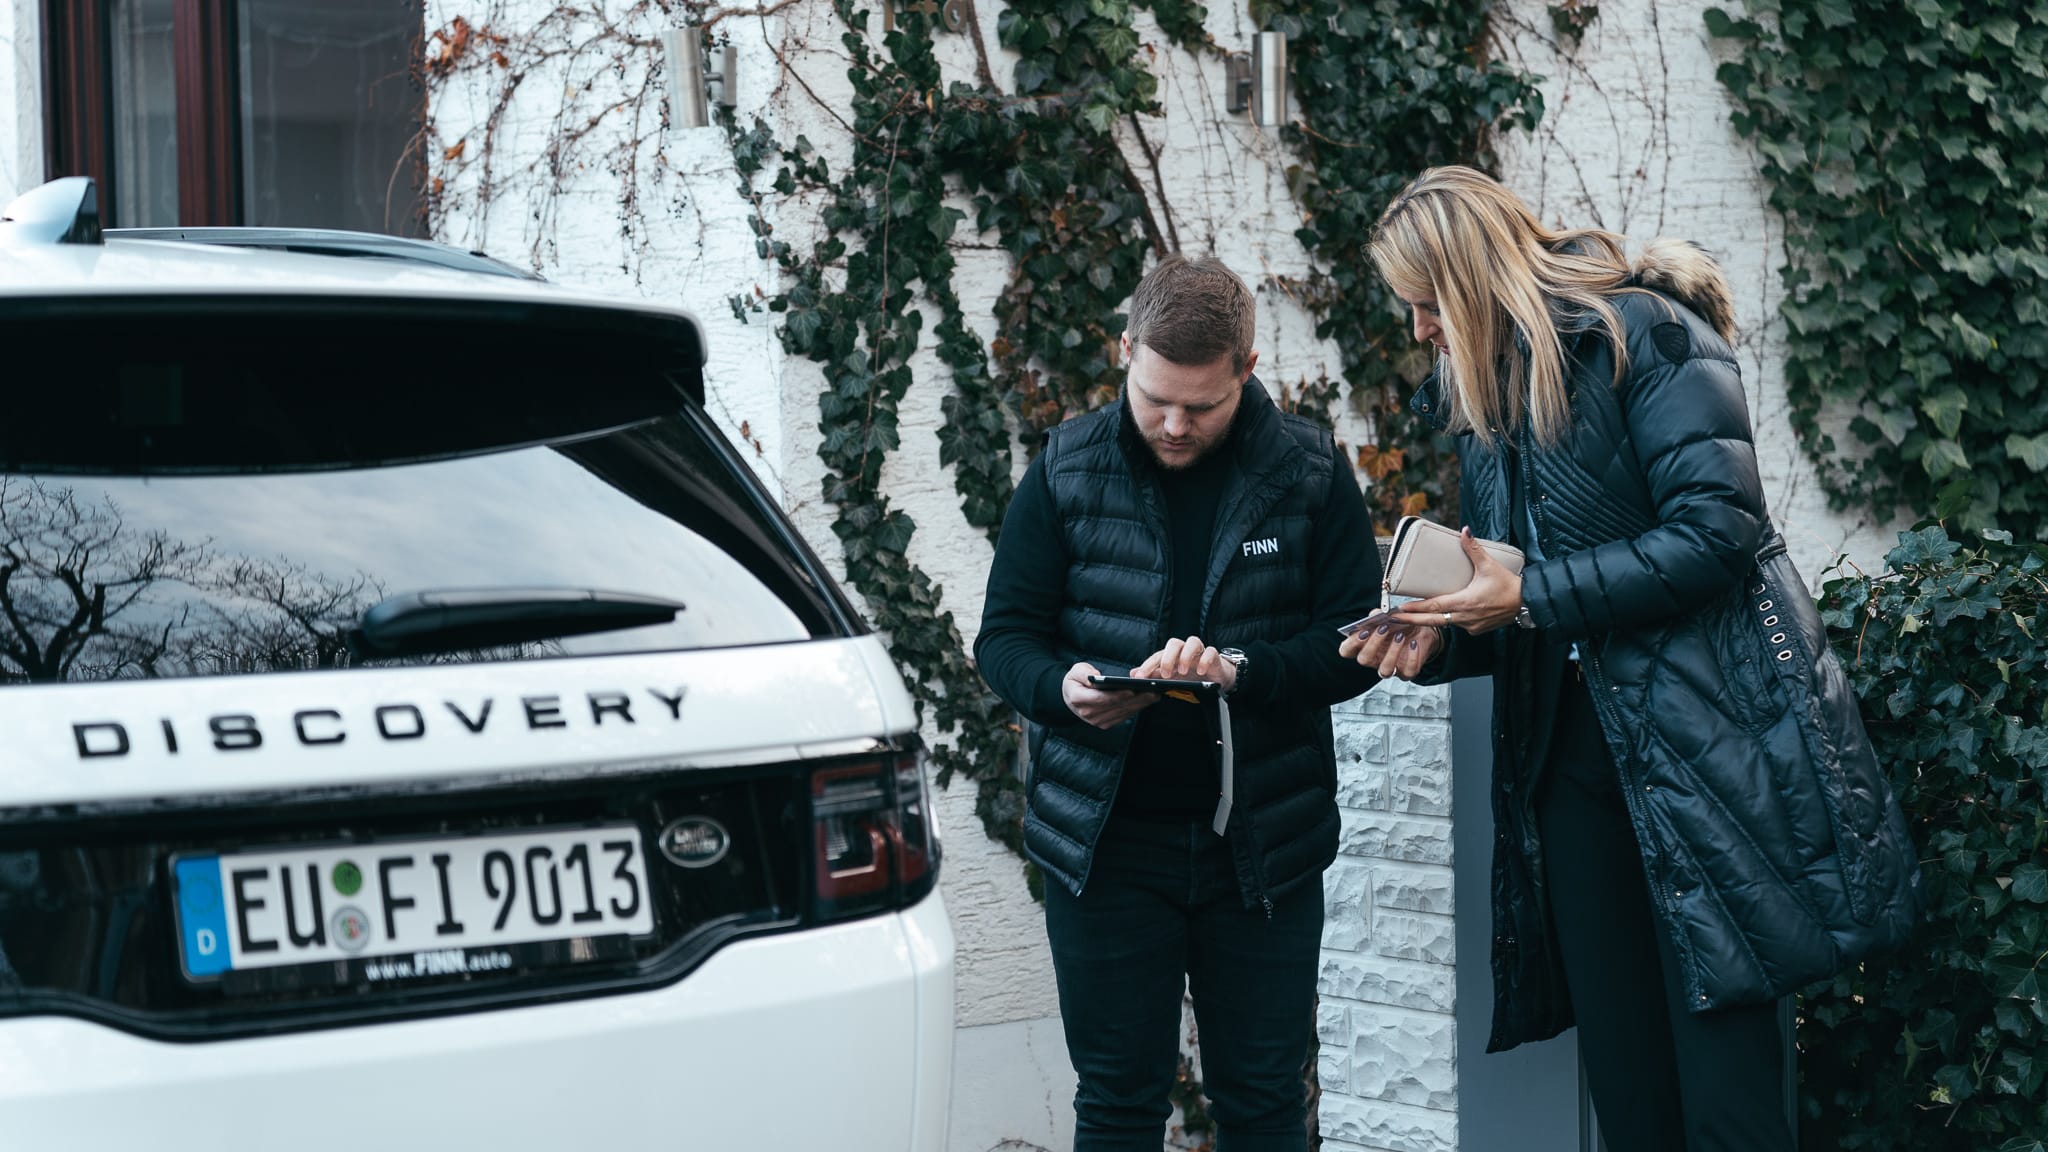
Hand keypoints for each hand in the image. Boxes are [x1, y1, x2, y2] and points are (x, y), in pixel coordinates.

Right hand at [1063, 662, 1158, 729]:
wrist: (1071, 697)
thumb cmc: (1076, 681)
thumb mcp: (1075, 671)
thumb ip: (1084, 672)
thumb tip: (1096, 676)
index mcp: (1078, 699)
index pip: (1101, 698)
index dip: (1117, 695)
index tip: (1132, 690)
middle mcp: (1088, 713)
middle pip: (1116, 706)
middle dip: (1136, 699)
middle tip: (1152, 691)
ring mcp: (1097, 721)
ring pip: (1122, 712)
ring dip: (1140, 704)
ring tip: (1154, 694)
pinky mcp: (1105, 724)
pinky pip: (1123, 716)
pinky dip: (1136, 708)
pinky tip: (1147, 700)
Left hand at [1131, 634, 1237, 694]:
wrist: (1215, 679)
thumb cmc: (1191, 676)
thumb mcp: (1171, 678)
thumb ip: (1153, 675)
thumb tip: (1133, 673)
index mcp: (1172, 655)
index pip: (1157, 656)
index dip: (1148, 665)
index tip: (1140, 677)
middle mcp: (1184, 650)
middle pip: (1174, 644)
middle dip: (1167, 659)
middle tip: (1165, 675)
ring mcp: (1199, 651)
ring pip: (1192, 642)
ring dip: (1185, 656)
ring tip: (1182, 672)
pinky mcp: (1214, 656)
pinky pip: (1210, 651)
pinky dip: (1205, 660)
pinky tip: (1201, 671)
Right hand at [1339, 619, 1443, 679]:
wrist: (1422, 631)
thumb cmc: (1401, 625)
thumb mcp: (1389, 616)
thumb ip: (1379, 615)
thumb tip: (1375, 614)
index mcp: (1364, 646)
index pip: (1346, 651)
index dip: (1351, 643)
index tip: (1363, 632)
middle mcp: (1374, 660)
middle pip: (1363, 660)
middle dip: (1372, 644)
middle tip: (1383, 629)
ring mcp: (1390, 668)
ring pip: (1384, 670)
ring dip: (1392, 653)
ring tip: (1400, 636)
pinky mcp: (1407, 672)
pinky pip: (1407, 671)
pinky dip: (1411, 657)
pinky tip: (1413, 643)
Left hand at [1395, 527, 1523, 635]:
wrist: (1527, 603)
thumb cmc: (1509, 585)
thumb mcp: (1489, 565)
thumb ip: (1474, 549)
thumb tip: (1464, 531)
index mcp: (1465, 602)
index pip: (1434, 607)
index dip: (1416, 609)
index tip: (1400, 609)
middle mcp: (1465, 617)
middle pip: (1432, 621)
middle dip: (1412, 620)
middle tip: (1393, 618)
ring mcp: (1471, 626)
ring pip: (1445, 624)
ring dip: (1430, 620)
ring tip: (1413, 616)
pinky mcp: (1477, 629)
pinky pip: (1459, 625)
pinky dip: (1449, 620)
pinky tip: (1443, 615)